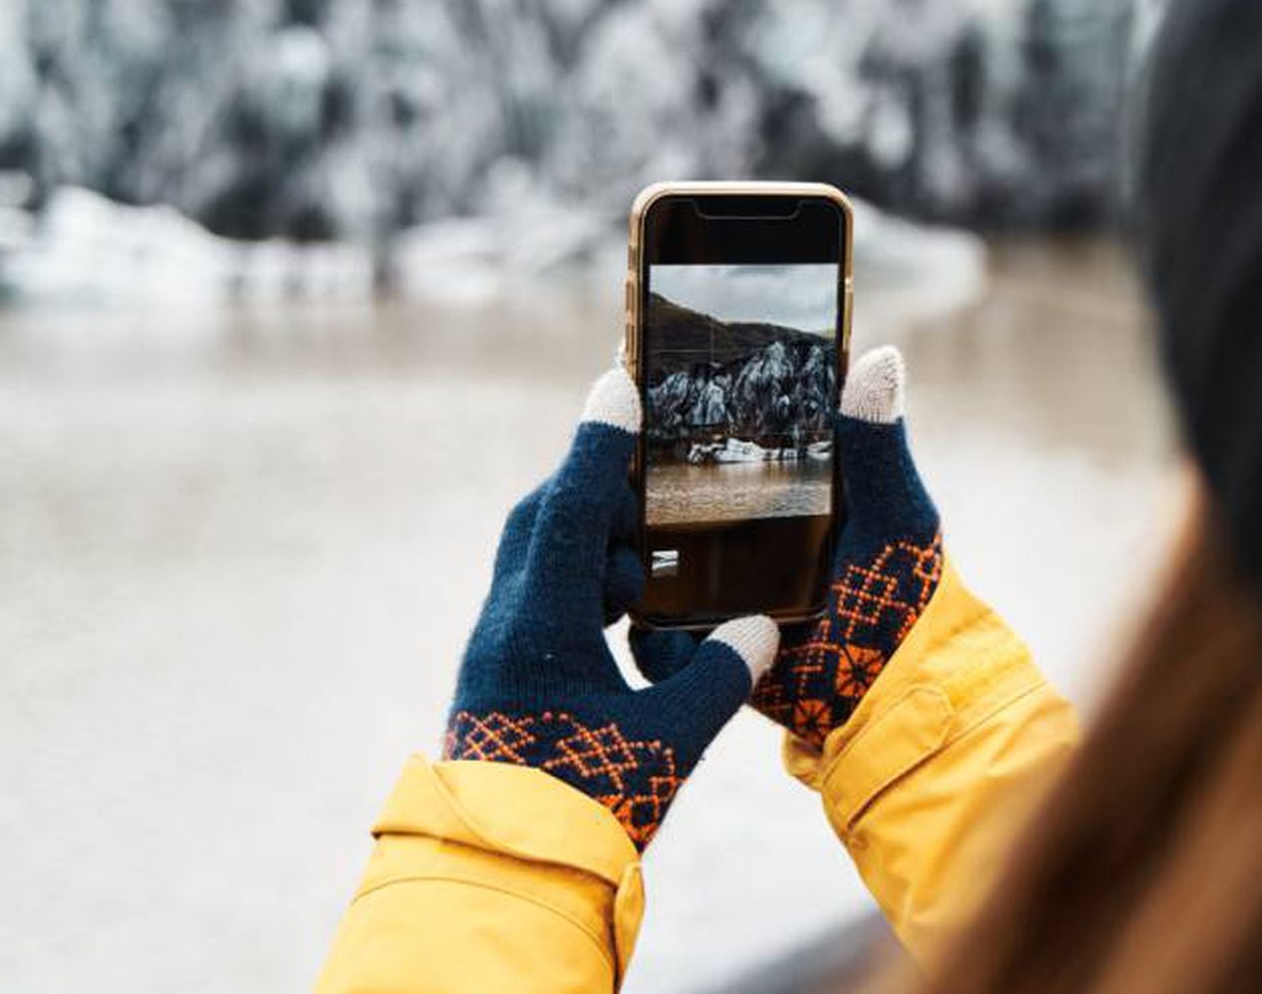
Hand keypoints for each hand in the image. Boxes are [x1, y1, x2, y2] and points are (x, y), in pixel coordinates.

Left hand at [446, 369, 778, 849]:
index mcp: (538, 626)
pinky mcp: (503, 679)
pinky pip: (540, 600)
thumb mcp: (669, 741)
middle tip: (651, 483)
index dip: (599, 444)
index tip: (619, 382)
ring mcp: (498, 652)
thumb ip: (721, 678)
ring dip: (589, 542)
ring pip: (537, 562)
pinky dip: (582, 584)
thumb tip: (763, 630)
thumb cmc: (584, 810)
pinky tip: (626, 610)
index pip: (568, 509)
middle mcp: (507, 626)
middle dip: (593, 489)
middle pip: (540, 522)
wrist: (507, 880)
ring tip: (648, 557)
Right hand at [633, 345, 943, 748]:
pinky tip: (652, 620)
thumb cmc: (904, 596)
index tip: (630, 370)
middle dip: (621, 486)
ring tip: (618, 540)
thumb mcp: (892, 515)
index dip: (665, 414)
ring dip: (617, 552)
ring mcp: (707, 594)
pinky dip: (643, 630)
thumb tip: (880, 356)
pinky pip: (649, 637)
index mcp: (771, 495)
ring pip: (634, 563)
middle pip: (651, 501)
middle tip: (602, 461)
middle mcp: (729, 539)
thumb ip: (875, 445)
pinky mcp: (698, 650)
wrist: (898, 697)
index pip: (701, 444)